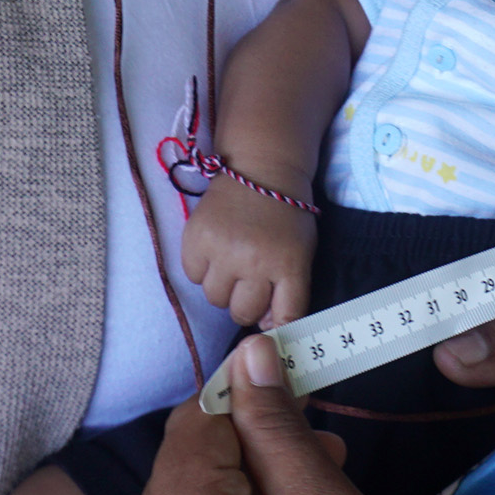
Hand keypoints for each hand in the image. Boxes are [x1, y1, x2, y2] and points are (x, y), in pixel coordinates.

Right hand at [182, 180, 315, 327]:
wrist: (261, 169)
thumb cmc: (286, 215)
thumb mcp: (302, 251)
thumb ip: (290, 290)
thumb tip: (266, 325)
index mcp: (289, 264)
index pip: (285, 317)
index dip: (276, 325)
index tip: (270, 323)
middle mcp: (255, 261)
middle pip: (243, 313)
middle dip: (246, 305)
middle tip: (248, 284)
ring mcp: (223, 250)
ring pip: (215, 299)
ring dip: (223, 288)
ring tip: (231, 263)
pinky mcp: (196, 239)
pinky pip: (192, 276)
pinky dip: (201, 269)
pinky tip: (214, 251)